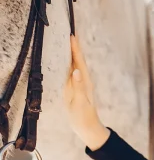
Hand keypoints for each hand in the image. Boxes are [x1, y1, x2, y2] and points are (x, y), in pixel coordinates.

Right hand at [65, 36, 110, 150]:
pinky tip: (61, 59)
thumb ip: (78, 87)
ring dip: (69, 53)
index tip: (72, 35)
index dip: (76, 48)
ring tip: (63, 40)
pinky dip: (65, 64)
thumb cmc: (84, 117)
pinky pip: (68, 73)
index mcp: (85, 82)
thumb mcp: (81, 103)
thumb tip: (76, 71)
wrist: (87, 128)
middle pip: (76, 60)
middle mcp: (82, 81)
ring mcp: (77, 85)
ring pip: (72, 65)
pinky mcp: (72, 89)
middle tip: (66, 31)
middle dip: (72, 46)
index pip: (79, 62)